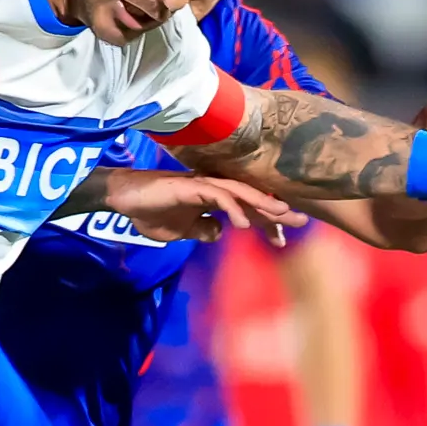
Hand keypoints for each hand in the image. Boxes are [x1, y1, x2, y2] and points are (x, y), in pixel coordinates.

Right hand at [97, 168, 295, 244]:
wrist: (124, 200)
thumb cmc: (151, 212)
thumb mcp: (182, 232)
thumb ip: (201, 231)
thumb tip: (219, 233)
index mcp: (214, 200)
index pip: (247, 210)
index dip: (266, 223)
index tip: (283, 239)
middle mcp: (214, 189)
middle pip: (252, 198)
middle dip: (276, 210)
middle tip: (302, 220)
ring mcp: (203, 186)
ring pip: (240, 193)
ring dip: (262, 204)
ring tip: (281, 215)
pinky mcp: (191, 186)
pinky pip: (216, 197)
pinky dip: (231, 208)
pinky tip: (242, 223)